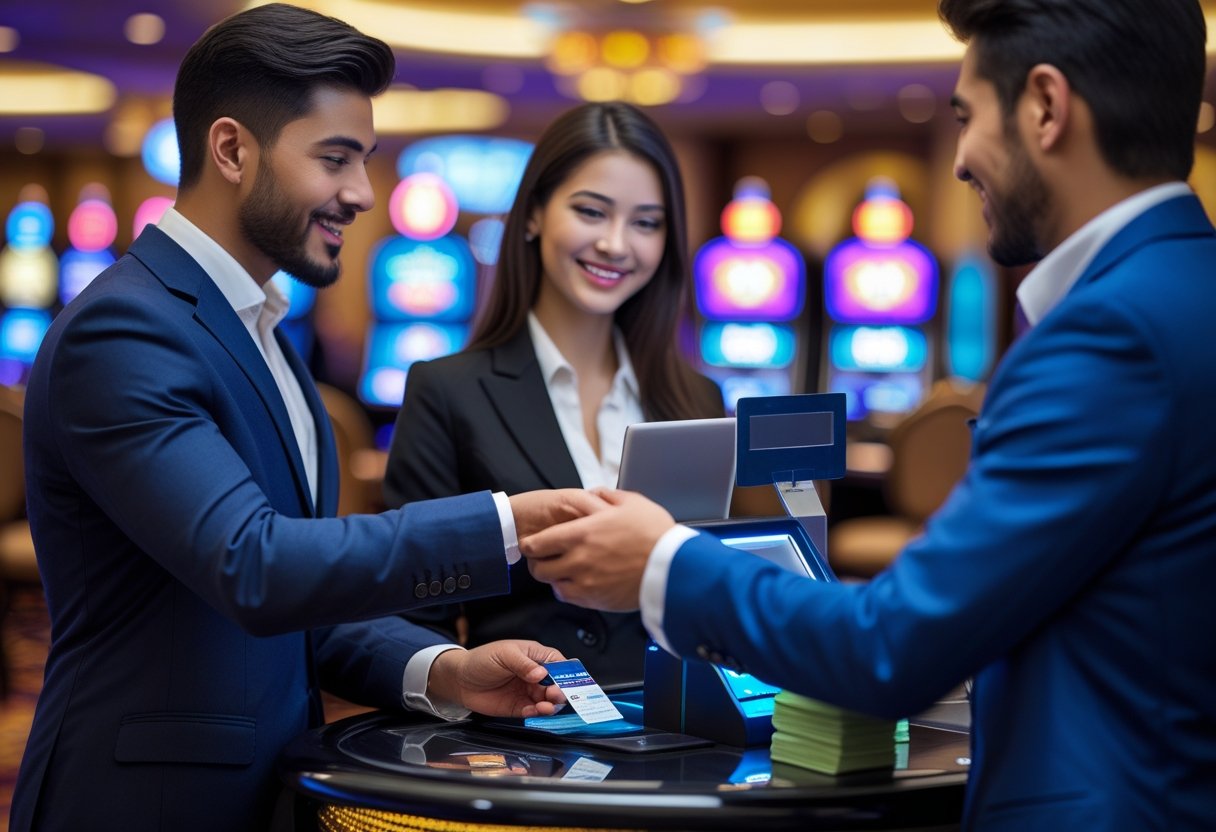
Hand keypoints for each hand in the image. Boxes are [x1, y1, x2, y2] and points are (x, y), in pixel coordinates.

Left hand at [427, 641, 567, 717]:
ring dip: (550, 704)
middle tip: (556, 695)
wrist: (459, 680)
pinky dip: (537, 713)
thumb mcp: (504, 654)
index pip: (558, 664)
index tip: (571, 682)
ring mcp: (527, 692)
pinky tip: (534, 712)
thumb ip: (523, 664)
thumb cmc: (481, 660)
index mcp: (535, 656)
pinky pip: (533, 712)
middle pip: (556, 684)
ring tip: (546, 707)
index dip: (567, 673)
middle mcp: (535, 675)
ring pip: (547, 700)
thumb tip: (541, 673)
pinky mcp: (519, 707)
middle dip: (560, 691)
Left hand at [521, 489, 675, 610]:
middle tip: (543, 558)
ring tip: (562, 571)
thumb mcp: (631, 502)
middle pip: (539, 568)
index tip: (530, 544)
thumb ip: (606, 496)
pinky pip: (570, 599)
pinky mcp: (597, 600)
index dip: (529, 545)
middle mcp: (578, 560)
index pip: (537, 543)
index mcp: (582, 533)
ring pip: (553, 585)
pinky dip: (568, 591)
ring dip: (554, 578)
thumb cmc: (655, 534)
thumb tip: (595, 494)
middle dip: (537, 562)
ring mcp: (586, 582)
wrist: (673, 566)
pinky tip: (578, 583)